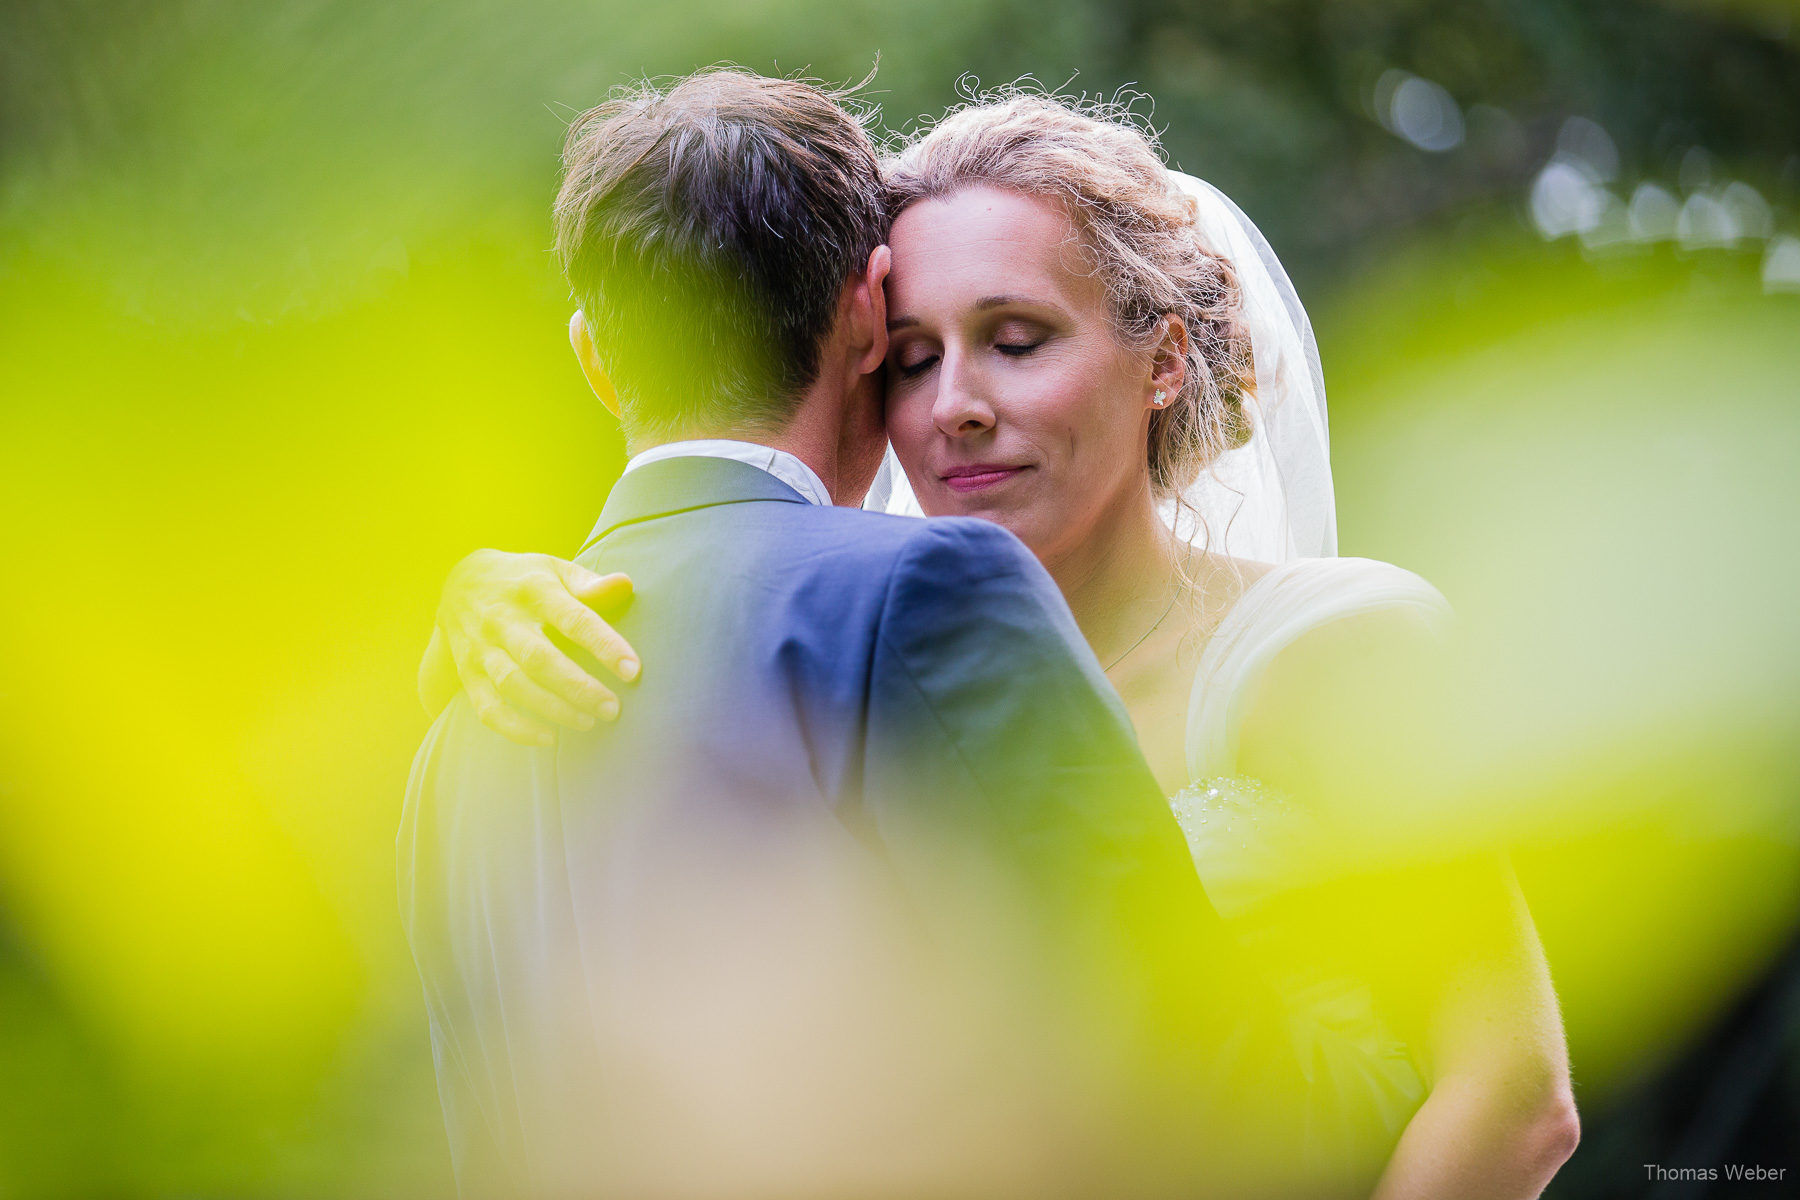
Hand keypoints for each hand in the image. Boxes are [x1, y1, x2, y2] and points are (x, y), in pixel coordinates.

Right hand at [431, 549, 637, 745]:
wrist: (457, 582)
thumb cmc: (524, 579)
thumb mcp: (554, 568)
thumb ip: (588, 582)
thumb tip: (625, 584)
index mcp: (534, 591)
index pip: (574, 619)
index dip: (604, 645)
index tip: (632, 671)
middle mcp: (503, 619)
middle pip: (540, 659)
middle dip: (578, 688)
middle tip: (613, 709)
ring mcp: (481, 648)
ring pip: (514, 685)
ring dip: (553, 709)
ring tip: (589, 722)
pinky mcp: (468, 673)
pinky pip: (488, 708)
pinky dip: (516, 728)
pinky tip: (548, 738)